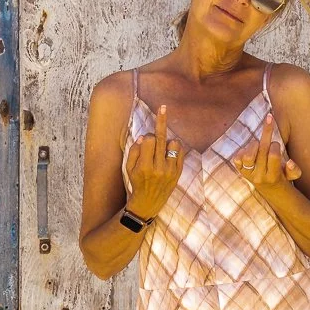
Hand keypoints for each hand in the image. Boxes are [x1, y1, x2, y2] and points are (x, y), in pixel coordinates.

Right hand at [123, 103, 185, 219]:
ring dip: (167, 141)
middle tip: (163, 107)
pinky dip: (175, 148)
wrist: (148, 203)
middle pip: (161, 138)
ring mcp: (170, 171)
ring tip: (162, 149)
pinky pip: (180, 152)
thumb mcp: (129, 169)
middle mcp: (158, 168)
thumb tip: (144, 137)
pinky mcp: (178, 173)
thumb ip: (134, 152)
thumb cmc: (136, 183)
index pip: (149, 140)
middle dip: (161, 121)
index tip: (146, 141)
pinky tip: (169, 152)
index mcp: (144, 167)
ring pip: (173, 143)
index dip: (147, 137)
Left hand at [231, 111, 301, 193]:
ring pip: (248, 155)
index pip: (274, 155)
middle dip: (267, 134)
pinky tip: (250, 150)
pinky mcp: (240, 171)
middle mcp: (260, 176)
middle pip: (262, 150)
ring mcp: (248, 174)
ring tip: (258, 143)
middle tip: (269, 125)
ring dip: (254, 144)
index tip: (276, 143)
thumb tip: (289, 162)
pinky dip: (242, 151)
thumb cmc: (282, 177)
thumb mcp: (291, 175)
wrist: (269, 190)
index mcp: (274, 176)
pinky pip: (237, 159)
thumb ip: (294, 170)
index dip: (275, 145)